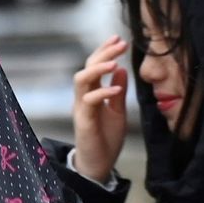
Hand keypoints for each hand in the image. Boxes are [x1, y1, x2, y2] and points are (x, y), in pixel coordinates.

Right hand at [71, 36, 129, 182]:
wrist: (100, 164)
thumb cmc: (106, 138)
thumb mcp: (117, 111)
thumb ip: (117, 92)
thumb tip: (122, 70)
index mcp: (91, 93)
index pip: (94, 66)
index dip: (104, 51)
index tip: (119, 38)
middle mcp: (83, 98)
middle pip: (87, 67)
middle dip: (103, 53)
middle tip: (121, 44)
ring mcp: (81, 108)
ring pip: (81, 80)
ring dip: (98, 69)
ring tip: (115, 63)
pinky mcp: (83, 121)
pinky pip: (89, 101)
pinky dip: (103, 92)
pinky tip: (117, 88)